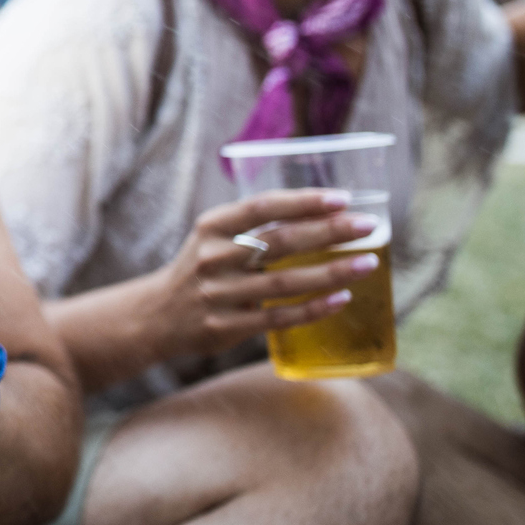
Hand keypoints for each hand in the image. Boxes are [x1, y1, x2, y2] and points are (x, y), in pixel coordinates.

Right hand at [143, 191, 381, 361]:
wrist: (156, 315)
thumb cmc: (201, 269)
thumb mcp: (213, 238)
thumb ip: (254, 228)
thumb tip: (322, 215)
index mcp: (211, 227)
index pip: (262, 207)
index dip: (303, 202)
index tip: (342, 198)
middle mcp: (213, 257)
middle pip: (281, 241)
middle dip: (329, 232)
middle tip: (368, 225)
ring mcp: (219, 294)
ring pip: (284, 282)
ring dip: (331, 272)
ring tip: (367, 263)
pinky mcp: (226, 326)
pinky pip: (278, 318)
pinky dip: (312, 309)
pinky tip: (341, 299)